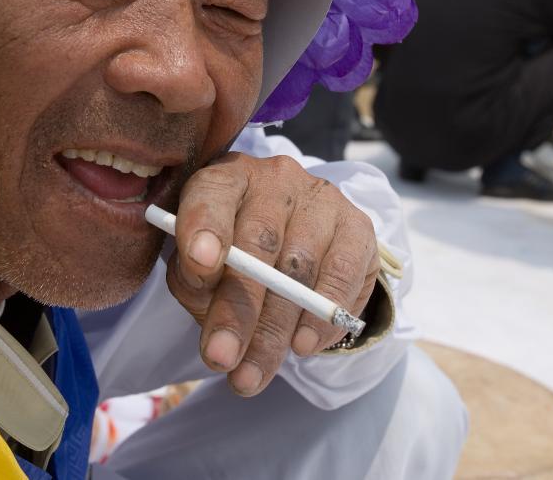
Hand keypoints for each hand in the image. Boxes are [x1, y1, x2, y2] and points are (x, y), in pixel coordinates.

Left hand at [165, 152, 379, 395]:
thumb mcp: (199, 267)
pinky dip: (321, 319)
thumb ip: (194, 282)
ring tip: (253, 373)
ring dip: (275, 330)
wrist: (291, 245)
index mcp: (225, 178)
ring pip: (299, 268)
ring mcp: (320, 199)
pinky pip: (343, 275)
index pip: (211, 193)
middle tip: (220, 359)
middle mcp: (274, 179)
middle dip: (238, 310)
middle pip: (258, 243)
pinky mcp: (357, 226)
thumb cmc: (231, 256)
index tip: (200, 266)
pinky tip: (302, 346)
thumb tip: (211, 302)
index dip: (204, 229)